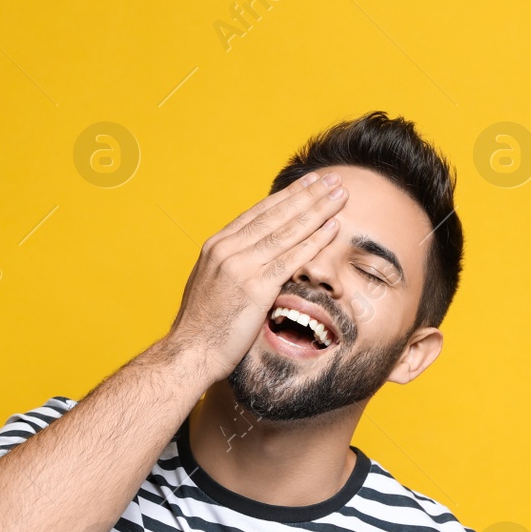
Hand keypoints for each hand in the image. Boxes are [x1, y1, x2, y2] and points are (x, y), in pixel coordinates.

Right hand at [165, 170, 347, 384]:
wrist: (189, 352)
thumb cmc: (202, 327)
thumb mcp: (211, 284)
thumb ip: (230, 266)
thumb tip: (250, 258)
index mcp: (217, 246)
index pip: (259, 212)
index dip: (287, 195)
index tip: (309, 183)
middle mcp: (228, 249)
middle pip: (276, 214)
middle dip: (308, 194)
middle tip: (333, 178)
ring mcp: (241, 267)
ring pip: (287, 230)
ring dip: (318, 209)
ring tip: (341, 194)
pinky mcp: (255, 288)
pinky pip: (292, 259)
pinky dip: (315, 241)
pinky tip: (333, 227)